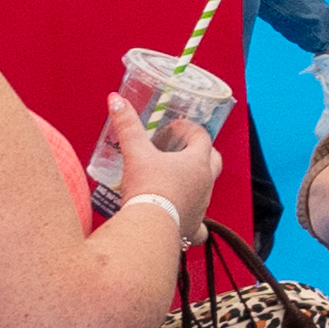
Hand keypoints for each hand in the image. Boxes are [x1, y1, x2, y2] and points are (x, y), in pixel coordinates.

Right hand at [110, 99, 222, 226]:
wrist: (148, 227)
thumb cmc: (147, 188)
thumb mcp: (135, 153)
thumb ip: (127, 126)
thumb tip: (116, 99)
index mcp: (197, 161)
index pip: (202, 137)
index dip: (188, 130)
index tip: (171, 129)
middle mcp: (206, 183)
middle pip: (212, 161)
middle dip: (198, 153)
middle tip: (177, 152)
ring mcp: (202, 206)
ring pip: (206, 190)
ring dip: (194, 183)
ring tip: (172, 181)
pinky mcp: (193, 227)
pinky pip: (199, 225)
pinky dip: (193, 222)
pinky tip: (183, 221)